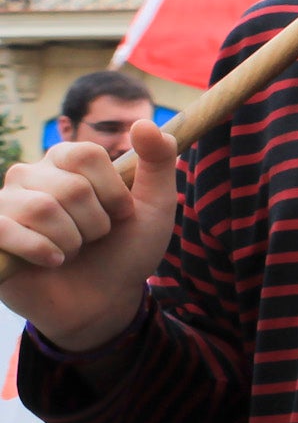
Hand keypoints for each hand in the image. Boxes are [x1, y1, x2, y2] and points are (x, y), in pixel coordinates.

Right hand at [0, 121, 178, 350]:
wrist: (105, 300)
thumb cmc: (127, 250)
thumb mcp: (156, 206)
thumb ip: (159, 161)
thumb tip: (144, 122)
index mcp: (66, 161)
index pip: (87, 154)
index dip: (113, 192)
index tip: (121, 214)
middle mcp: (31, 175)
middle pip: (70, 187)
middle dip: (96, 224)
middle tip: (93, 239)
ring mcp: (7, 203)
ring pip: (43, 209)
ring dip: (72, 241)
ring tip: (72, 251)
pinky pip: (9, 230)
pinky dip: (43, 252)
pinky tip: (52, 262)